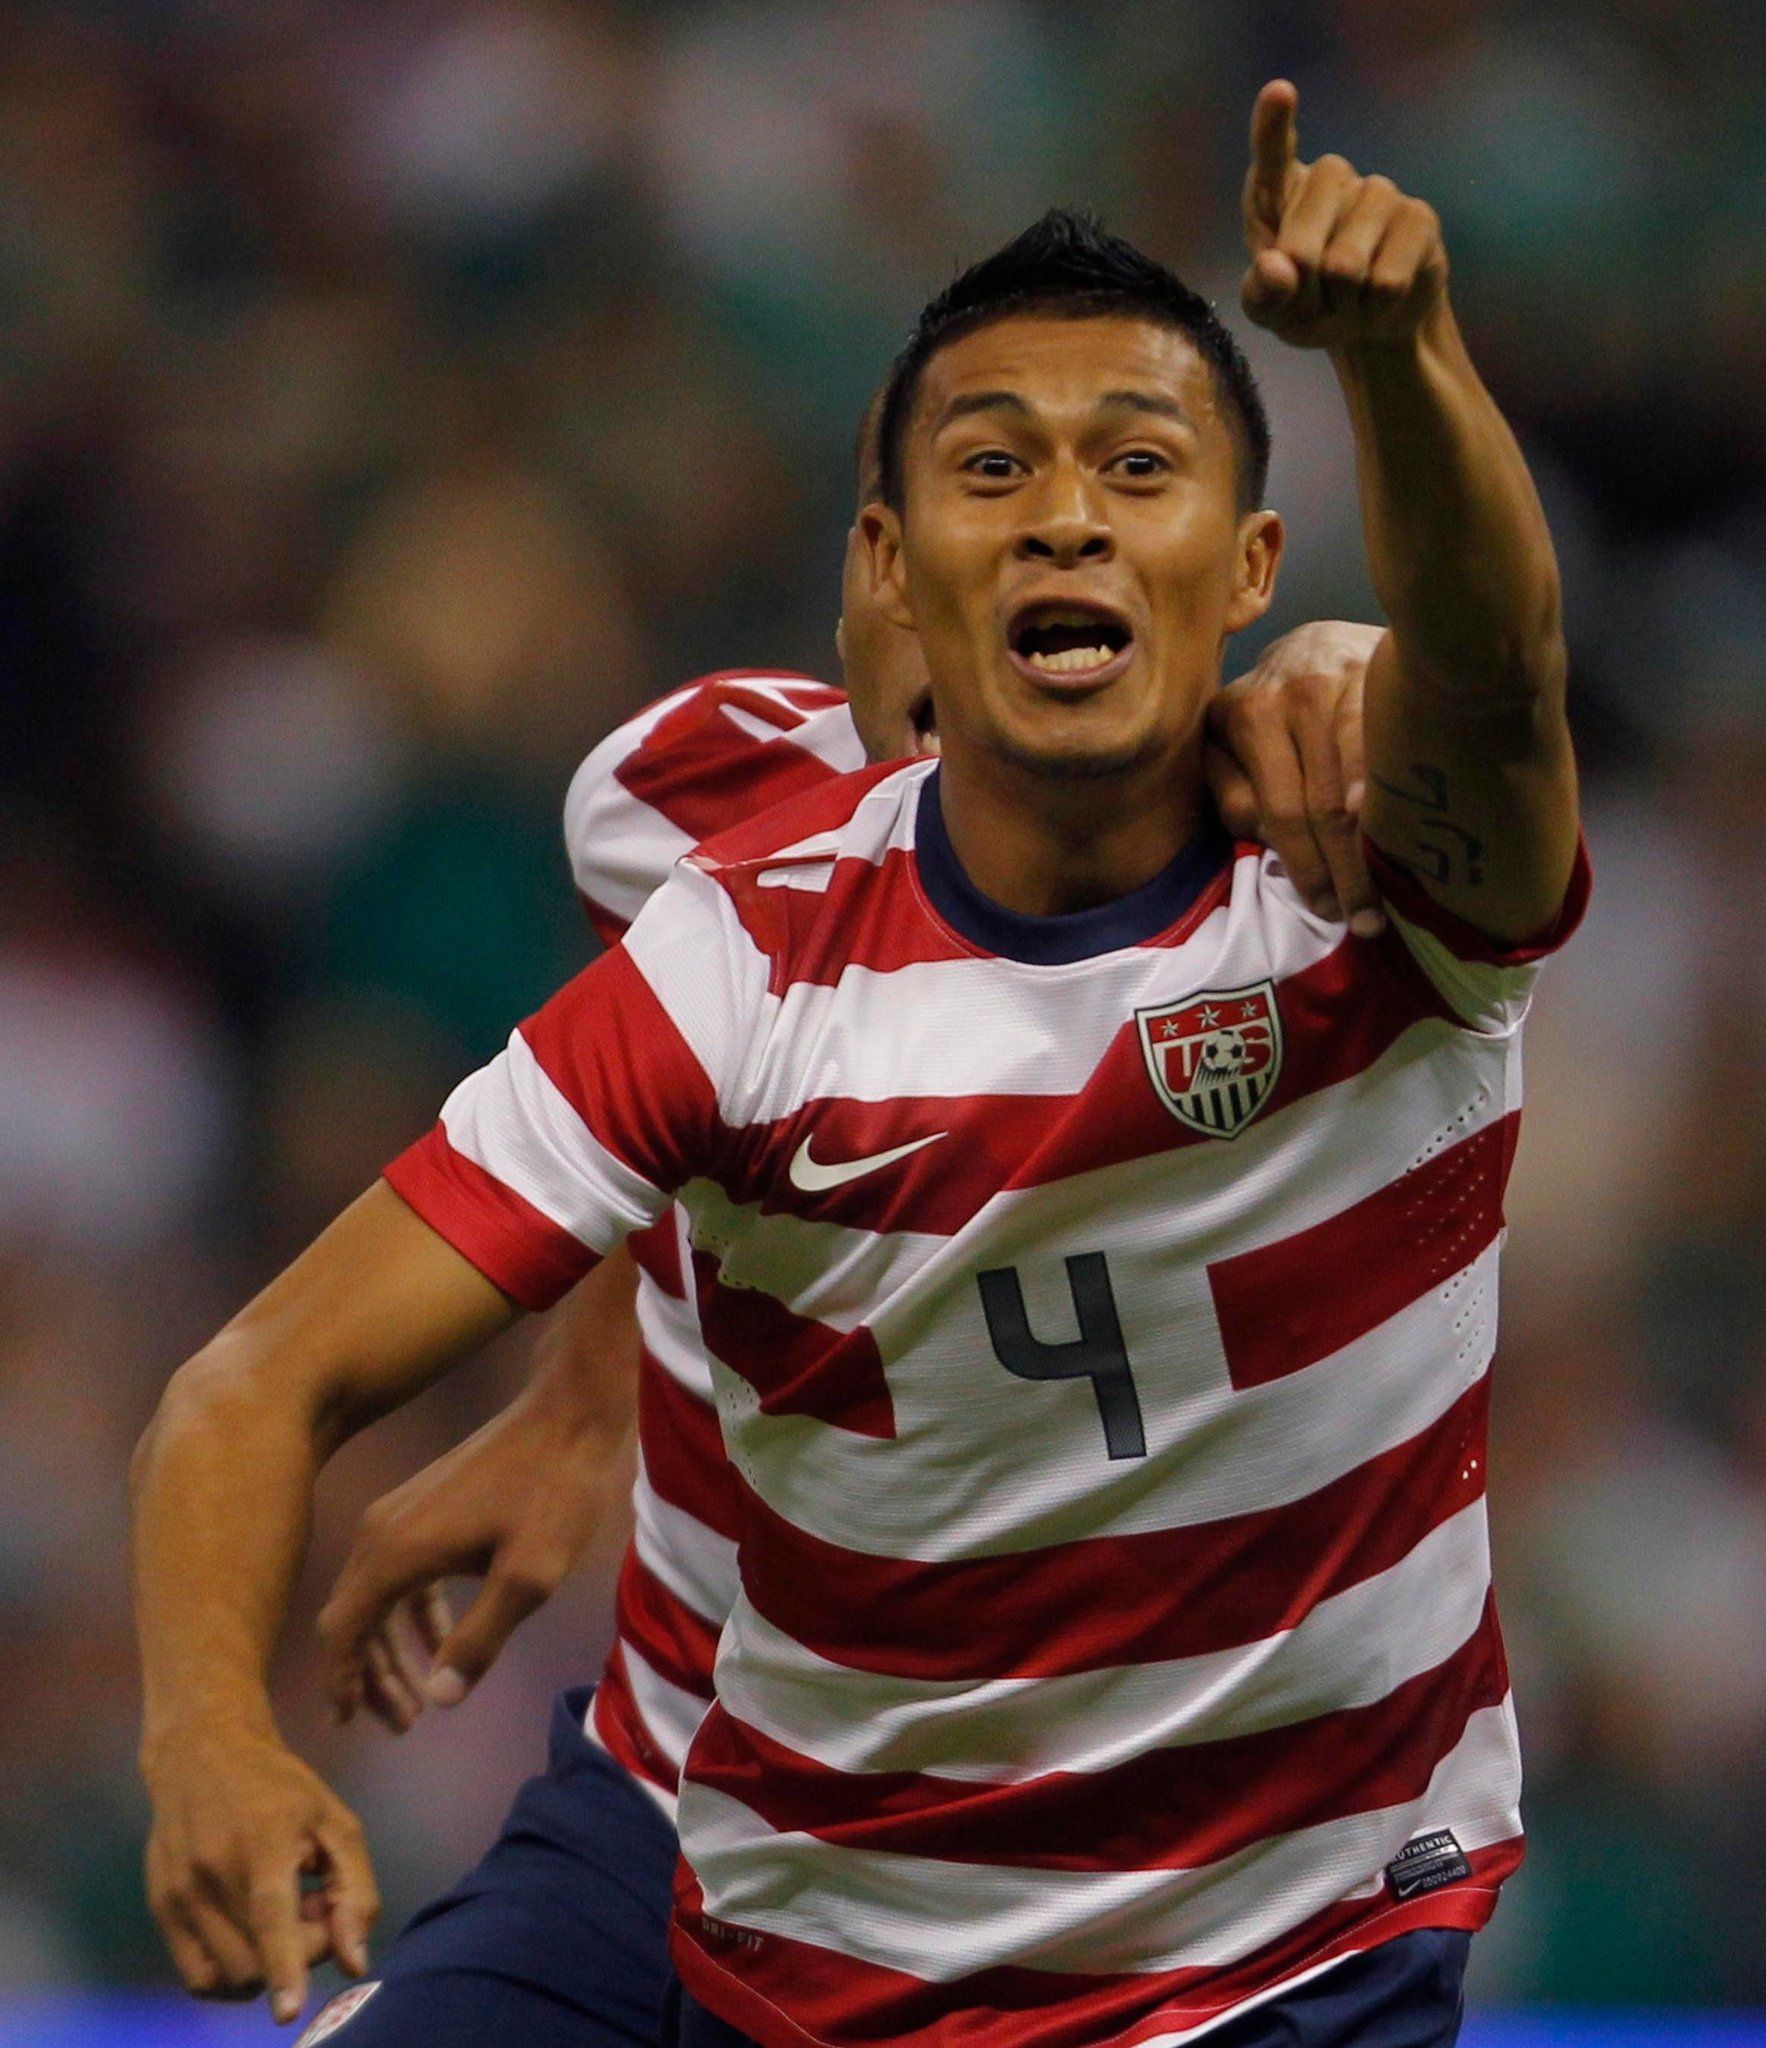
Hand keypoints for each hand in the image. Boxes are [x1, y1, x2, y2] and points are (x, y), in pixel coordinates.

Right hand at [143, 1720, 377, 2024]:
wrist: (201, 1754)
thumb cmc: (281, 1788)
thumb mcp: (335, 1821)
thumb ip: (355, 1890)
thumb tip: (356, 1962)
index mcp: (263, 1841)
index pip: (270, 1915)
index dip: (284, 1967)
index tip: (289, 2013)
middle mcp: (211, 1872)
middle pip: (256, 1960)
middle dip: (298, 1954)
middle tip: (314, 1910)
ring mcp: (178, 1894)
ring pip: (227, 1976)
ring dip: (266, 1964)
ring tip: (282, 1915)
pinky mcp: (160, 1909)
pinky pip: (197, 1976)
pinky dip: (233, 1974)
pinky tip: (252, 1934)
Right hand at [318, 1393, 627, 1729]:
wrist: (568, 1412)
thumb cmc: (554, 1492)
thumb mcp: (528, 1577)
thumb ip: (480, 1640)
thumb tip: (438, 1699)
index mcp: (395, 1551)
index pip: (343, 1632)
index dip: (342, 1682)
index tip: (348, 1725)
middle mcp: (381, 1529)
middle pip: (351, 1617)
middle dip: (368, 1675)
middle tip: (398, 1725)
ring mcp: (399, 1511)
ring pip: (373, 1594)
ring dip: (388, 1648)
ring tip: (416, 1700)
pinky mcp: (423, 1503)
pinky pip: (399, 1571)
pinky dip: (410, 1613)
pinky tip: (441, 1641)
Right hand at [1205, 620, 1384, 935]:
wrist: (1313, 646)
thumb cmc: (1370, 684)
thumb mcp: (1401, 704)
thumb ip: (1399, 752)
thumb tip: (1377, 822)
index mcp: (1357, 675)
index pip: (1364, 767)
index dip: (1371, 831)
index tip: (1385, 883)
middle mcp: (1299, 689)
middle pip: (1320, 805)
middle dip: (1345, 872)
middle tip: (1366, 920)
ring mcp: (1250, 707)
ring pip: (1275, 813)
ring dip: (1306, 870)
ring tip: (1330, 904)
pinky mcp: (1213, 726)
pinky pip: (1235, 807)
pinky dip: (1261, 839)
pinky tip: (1288, 851)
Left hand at [1241, 80, 1446, 349]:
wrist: (1368, 322)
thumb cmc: (1306, 305)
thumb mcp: (1271, 310)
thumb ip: (1261, 293)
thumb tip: (1278, 267)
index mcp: (1279, 190)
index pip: (1273, 154)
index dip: (1273, 125)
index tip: (1279, 91)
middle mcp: (1329, 179)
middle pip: (1301, 250)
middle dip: (1302, 296)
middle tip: (1313, 297)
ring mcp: (1377, 192)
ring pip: (1346, 270)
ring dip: (1341, 304)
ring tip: (1347, 296)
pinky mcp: (1418, 217)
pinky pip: (1386, 283)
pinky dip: (1374, 308)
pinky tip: (1379, 297)